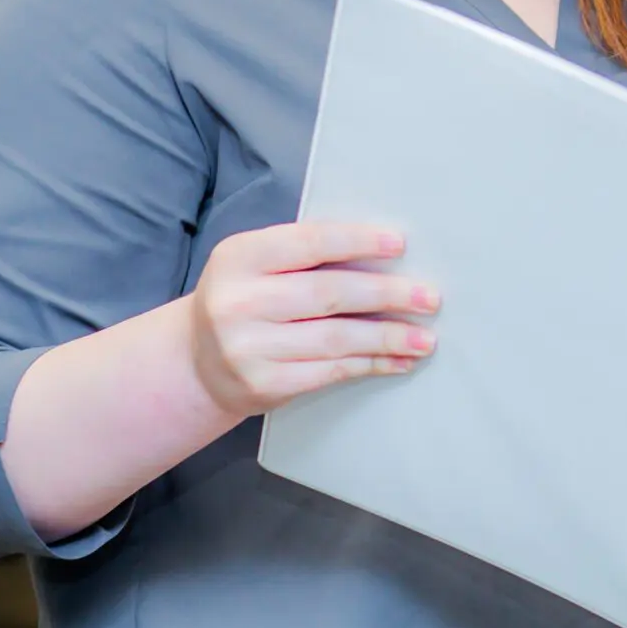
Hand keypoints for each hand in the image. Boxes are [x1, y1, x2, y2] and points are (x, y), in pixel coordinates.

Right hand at [187, 222, 438, 419]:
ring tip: (425, 337)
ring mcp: (248, 348)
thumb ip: (306, 254)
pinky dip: (370, 364)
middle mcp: (238, 302)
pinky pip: (330, 371)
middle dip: (387, 294)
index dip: (357, 242)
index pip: (309, 242)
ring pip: (336, 338)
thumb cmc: (245, 299)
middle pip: (329, 294)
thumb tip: (386, 252)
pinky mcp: (263, 385)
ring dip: (389, 338)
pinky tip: (397, 361)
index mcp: (239, 257)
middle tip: (430, 297)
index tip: (399, 244)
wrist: (196, 362)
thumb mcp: (257, 265)